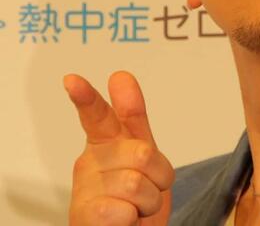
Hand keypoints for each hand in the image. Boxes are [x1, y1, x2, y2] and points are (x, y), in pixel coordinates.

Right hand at [64, 71, 174, 225]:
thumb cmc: (138, 194)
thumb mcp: (144, 151)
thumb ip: (133, 115)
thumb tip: (120, 76)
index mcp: (105, 142)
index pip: (97, 115)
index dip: (87, 97)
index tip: (72, 80)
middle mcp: (90, 163)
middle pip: (142, 153)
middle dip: (159, 174)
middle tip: (148, 187)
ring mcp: (84, 191)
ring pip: (137, 184)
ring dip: (149, 200)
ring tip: (136, 206)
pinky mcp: (84, 217)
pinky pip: (124, 210)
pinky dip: (134, 218)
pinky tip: (124, 219)